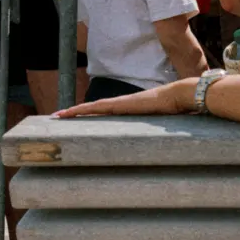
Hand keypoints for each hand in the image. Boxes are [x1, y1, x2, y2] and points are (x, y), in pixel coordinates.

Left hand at [56, 78, 195, 118]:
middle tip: (58, 117)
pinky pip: (95, 107)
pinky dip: (81, 109)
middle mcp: (123, 104)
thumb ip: (161, 130)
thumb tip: (166, 143)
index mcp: (132, 109)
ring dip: (74, 111)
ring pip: (91, 107)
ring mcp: (121, 103)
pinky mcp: (119, 105)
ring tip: (58, 116)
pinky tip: (69, 113)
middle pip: (95, 108)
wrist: (181, 96)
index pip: (107, 111)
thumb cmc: (178, 108)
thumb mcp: (165, 123)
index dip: (92, 114)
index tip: (80, 118)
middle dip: (77, 113)